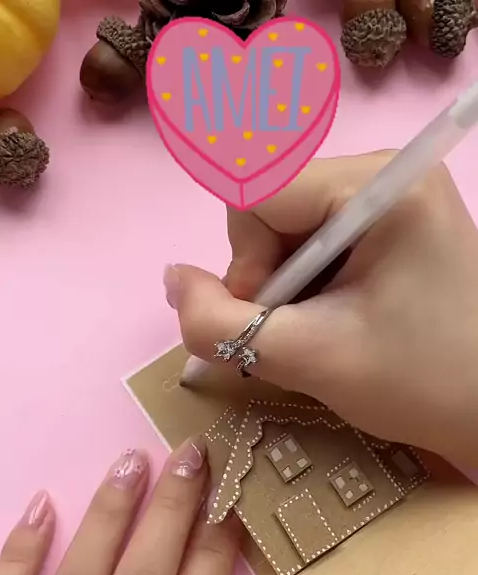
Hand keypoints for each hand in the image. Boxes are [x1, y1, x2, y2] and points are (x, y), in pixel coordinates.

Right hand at [168, 154, 477, 466]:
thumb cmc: (419, 384)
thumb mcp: (310, 357)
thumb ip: (220, 323)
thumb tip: (172, 279)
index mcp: (381, 186)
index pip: (258, 190)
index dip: (244, 260)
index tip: (272, 315)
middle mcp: (389, 173)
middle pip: (272, 207)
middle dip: (266, 276)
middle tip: (298, 333)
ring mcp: (394, 195)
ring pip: (289, 227)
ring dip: (286, 286)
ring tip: (323, 332)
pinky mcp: (394, 222)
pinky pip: (318, 239)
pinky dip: (309, 285)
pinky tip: (337, 319)